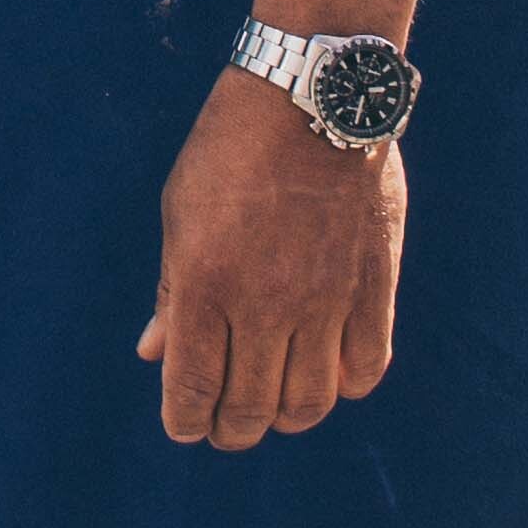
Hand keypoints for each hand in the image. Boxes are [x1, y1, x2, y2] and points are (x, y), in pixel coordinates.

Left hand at [140, 68, 402, 448]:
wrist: (312, 97)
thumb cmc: (230, 152)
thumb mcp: (181, 214)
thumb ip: (170, 290)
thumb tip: (152, 354)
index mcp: (204, 286)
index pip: (193, 391)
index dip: (186, 422)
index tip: (185, 424)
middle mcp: (265, 305)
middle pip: (251, 409)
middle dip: (231, 429)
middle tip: (226, 426)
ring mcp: (325, 300)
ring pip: (309, 402)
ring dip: (286, 417)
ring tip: (274, 406)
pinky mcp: (375, 287)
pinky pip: (365, 367)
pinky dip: (344, 383)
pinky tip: (327, 372)